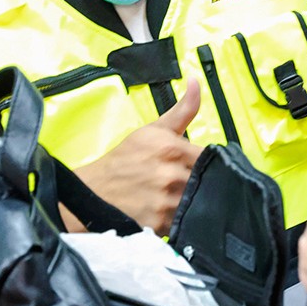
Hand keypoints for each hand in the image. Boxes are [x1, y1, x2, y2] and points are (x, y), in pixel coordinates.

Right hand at [62, 78, 202, 233]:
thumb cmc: (125, 159)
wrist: (94, 191)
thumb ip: (183, 109)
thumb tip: (196, 81)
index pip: (211, 158)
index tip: (201, 167)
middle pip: (208, 181)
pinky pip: (186, 222)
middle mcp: (172, 175)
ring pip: (199, 203)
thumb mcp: (154, 130)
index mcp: (173, 148)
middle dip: (203, 183)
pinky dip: (183, 219)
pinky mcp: (161, 224)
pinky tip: (174, 213)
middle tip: (190, 183)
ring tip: (182, 198)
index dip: (210, 163)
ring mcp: (167, 201)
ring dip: (195, 202)